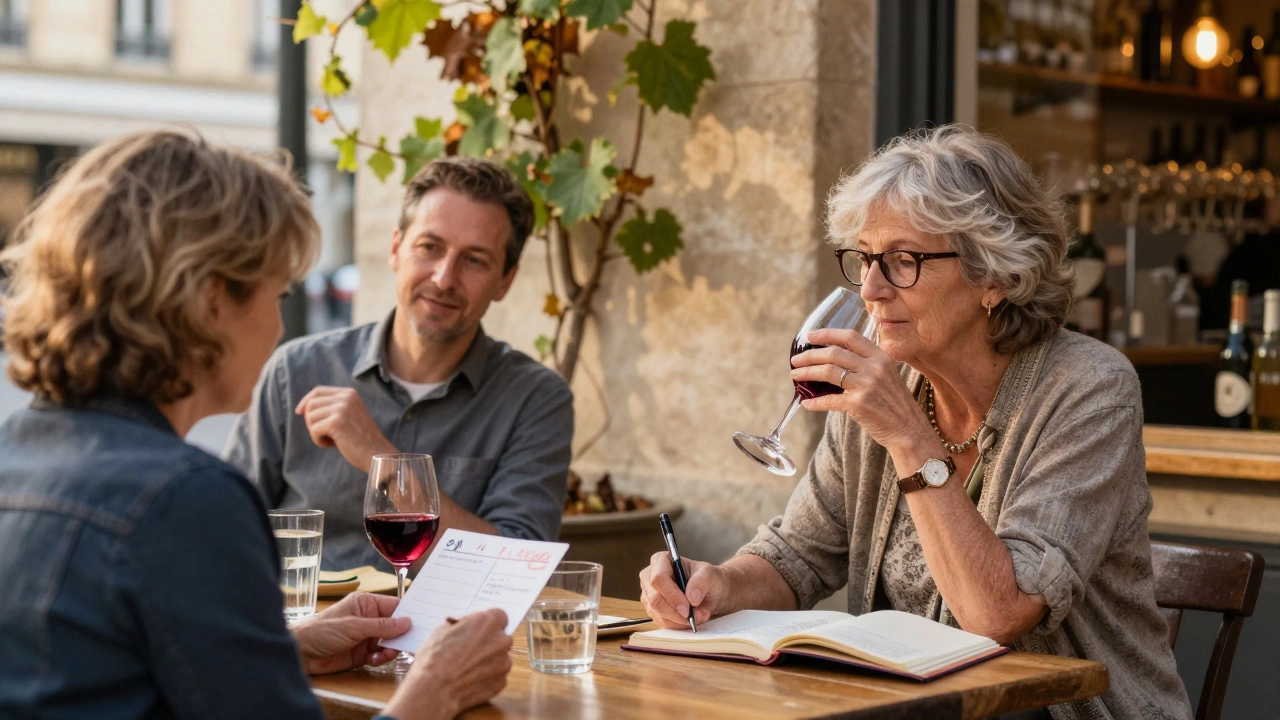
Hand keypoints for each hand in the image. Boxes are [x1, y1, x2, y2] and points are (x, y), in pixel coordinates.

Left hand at [291, 592, 410, 674]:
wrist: (301, 654)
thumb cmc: (322, 631)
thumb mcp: (354, 626)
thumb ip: (381, 626)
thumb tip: (407, 622)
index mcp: (366, 604)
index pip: (394, 606)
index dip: (408, 614)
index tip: (422, 622)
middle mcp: (369, 619)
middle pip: (395, 626)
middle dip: (401, 635)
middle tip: (406, 643)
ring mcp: (366, 636)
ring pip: (390, 642)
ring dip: (390, 649)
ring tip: (384, 654)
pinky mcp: (363, 654)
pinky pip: (381, 655)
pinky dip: (381, 659)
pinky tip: (372, 661)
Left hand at [295, 386, 396, 472]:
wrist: (376, 453)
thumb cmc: (360, 439)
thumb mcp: (348, 416)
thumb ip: (332, 407)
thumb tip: (303, 407)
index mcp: (349, 393)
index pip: (318, 391)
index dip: (305, 401)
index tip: (299, 412)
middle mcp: (346, 397)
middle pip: (311, 404)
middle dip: (312, 421)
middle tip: (325, 434)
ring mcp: (342, 408)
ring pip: (310, 417)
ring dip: (316, 432)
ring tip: (332, 440)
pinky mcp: (336, 422)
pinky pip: (313, 430)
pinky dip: (318, 441)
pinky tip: (332, 445)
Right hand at [384, 608, 512, 719]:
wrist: (434, 691)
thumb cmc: (434, 659)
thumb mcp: (442, 630)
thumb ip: (463, 625)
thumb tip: (468, 627)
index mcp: (487, 623)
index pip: (499, 616)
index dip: (488, 624)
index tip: (479, 630)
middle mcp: (501, 640)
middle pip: (500, 637)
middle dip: (489, 642)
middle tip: (470, 650)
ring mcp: (504, 662)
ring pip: (500, 657)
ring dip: (488, 660)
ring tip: (467, 669)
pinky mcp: (501, 682)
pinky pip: (497, 675)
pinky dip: (487, 677)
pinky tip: (469, 680)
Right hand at [639, 552, 729, 628]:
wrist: (712, 593)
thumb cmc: (708, 578)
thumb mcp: (710, 574)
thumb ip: (701, 582)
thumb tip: (691, 597)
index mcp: (661, 560)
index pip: (658, 578)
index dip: (671, 595)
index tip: (687, 608)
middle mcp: (650, 577)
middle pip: (654, 599)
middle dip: (676, 612)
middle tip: (696, 616)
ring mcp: (650, 595)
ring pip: (658, 613)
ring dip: (680, 620)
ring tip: (700, 615)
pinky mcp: (654, 611)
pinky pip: (662, 622)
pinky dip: (678, 624)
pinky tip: (691, 619)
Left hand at [789, 328, 933, 451]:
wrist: (909, 429)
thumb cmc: (895, 404)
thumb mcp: (887, 376)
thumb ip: (867, 364)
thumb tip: (834, 359)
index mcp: (881, 357)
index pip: (850, 337)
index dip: (827, 334)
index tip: (810, 336)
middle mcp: (874, 368)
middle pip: (834, 353)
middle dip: (810, 355)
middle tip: (796, 359)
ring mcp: (866, 385)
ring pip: (828, 372)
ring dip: (807, 373)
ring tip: (795, 375)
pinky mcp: (858, 404)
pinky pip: (829, 400)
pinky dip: (814, 402)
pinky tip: (806, 403)